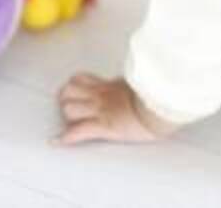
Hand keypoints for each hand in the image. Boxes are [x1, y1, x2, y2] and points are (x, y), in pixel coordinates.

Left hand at [51, 72, 178, 144]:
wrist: (160, 106)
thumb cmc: (156, 97)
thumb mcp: (140, 86)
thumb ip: (130, 86)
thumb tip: (134, 84)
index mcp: (108, 86)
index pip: (80, 79)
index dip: (73, 85)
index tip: (72, 90)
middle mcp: (100, 97)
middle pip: (68, 92)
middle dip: (66, 99)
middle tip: (71, 106)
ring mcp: (100, 111)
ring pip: (69, 109)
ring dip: (68, 116)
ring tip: (71, 122)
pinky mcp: (105, 126)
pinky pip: (80, 131)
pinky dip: (68, 137)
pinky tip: (59, 140)